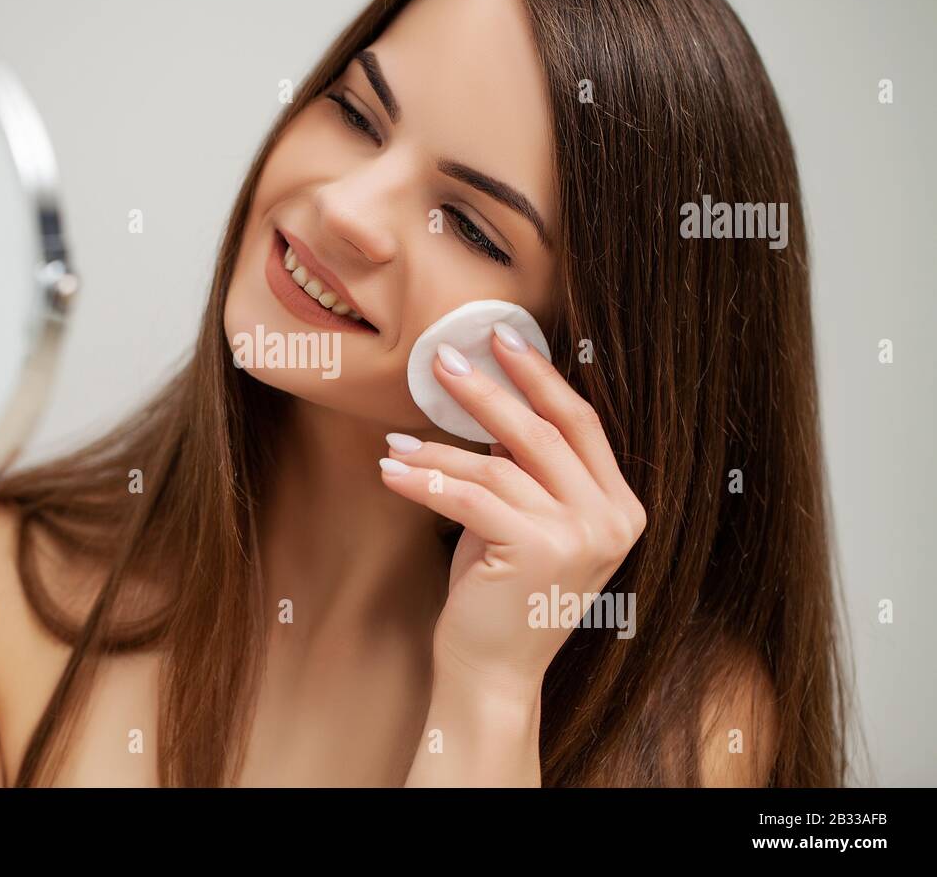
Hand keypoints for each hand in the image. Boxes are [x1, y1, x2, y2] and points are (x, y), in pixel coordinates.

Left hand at [381, 323, 645, 701]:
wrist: (493, 675)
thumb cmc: (500, 596)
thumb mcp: (521, 524)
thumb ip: (523, 472)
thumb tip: (492, 408)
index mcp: (620, 507)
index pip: (580, 424)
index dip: (540, 376)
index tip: (502, 337)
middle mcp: (612, 519)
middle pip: (543, 432)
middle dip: (490, 389)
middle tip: (444, 359)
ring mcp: (580, 535)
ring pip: (499, 464)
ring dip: (440, 447)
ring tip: (395, 440)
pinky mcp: (537, 551)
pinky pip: (470, 496)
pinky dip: (426, 480)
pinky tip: (391, 470)